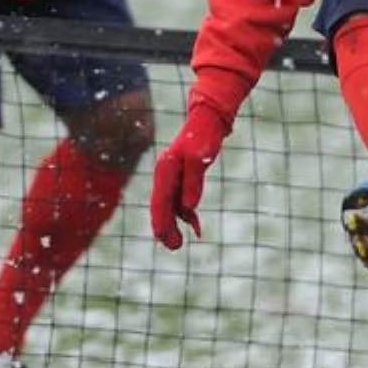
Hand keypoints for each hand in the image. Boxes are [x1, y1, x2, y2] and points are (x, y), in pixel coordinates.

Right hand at [150, 100, 232, 249]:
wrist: (207, 120)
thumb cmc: (204, 137)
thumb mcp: (200, 158)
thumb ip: (194, 182)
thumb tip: (190, 208)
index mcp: (165, 170)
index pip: (160, 201)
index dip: (161, 221)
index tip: (164, 239)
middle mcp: (165, 174)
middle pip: (161, 206)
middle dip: (165, 227)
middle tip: (173, 247)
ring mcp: (172, 177)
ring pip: (170, 206)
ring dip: (174, 224)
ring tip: (179, 243)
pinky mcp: (181, 178)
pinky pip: (180, 200)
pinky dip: (186, 214)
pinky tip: (195, 226)